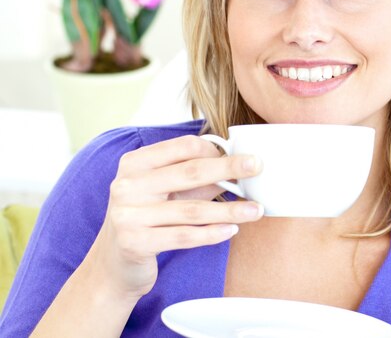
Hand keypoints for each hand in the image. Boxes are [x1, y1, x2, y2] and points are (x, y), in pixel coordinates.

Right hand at [86, 134, 263, 301]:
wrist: (112, 265)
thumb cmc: (146, 218)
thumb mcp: (164, 191)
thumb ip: (193, 178)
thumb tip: (235, 167)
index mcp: (135, 163)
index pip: (182, 147)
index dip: (214, 150)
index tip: (240, 155)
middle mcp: (128, 184)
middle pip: (190, 172)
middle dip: (228, 168)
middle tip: (257, 166)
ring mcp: (128, 214)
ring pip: (191, 209)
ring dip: (229, 209)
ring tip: (255, 209)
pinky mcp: (135, 243)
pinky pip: (183, 236)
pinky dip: (211, 233)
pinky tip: (231, 230)